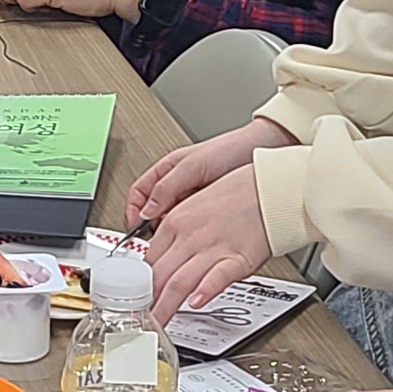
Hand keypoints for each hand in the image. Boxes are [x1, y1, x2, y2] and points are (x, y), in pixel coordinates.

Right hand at [129, 117, 296, 231]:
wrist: (260, 153)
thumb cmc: (228, 150)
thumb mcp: (192, 166)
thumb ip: (167, 187)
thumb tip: (147, 210)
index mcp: (165, 172)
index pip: (138, 195)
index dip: (132, 211)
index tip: (134, 227)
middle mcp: (176, 187)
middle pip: (152, 213)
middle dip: (151, 228)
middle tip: (155, 241)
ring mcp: (191, 200)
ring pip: (171, 222)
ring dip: (171, 233)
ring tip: (177, 240)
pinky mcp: (208, 212)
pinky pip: (191, 227)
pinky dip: (190, 234)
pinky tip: (195, 238)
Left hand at [142, 164, 274, 323]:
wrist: (270, 188)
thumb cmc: (238, 194)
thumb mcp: (195, 207)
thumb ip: (178, 232)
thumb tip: (166, 255)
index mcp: (175, 222)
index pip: (148, 260)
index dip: (141, 284)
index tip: (139, 298)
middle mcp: (189, 236)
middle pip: (158, 275)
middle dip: (147, 302)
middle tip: (141, 319)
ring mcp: (212, 248)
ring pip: (179, 281)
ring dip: (166, 306)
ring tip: (159, 323)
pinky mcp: (238, 258)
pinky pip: (217, 277)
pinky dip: (205, 291)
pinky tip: (196, 303)